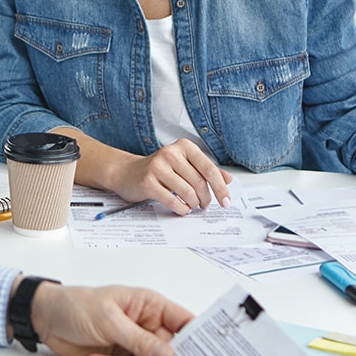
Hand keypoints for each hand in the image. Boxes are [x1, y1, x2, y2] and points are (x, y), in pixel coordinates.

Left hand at [30, 282, 193, 355]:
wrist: (45, 318)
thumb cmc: (75, 304)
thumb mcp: (109, 320)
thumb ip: (139, 339)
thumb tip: (168, 353)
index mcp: (148, 305)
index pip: (182, 321)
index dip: (196, 338)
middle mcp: (143, 325)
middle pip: (166, 351)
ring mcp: (130, 342)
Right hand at [108, 139, 233, 214]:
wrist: (127, 172)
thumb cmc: (159, 169)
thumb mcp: (184, 165)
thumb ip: (205, 170)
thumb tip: (228, 179)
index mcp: (184, 146)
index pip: (210, 169)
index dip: (220, 188)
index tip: (226, 201)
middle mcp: (171, 153)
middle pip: (199, 183)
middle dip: (206, 199)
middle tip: (205, 205)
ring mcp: (158, 167)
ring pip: (188, 193)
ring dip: (193, 204)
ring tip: (192, 206)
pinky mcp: (148, 182)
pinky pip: (173, 201)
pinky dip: (181, 209)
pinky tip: (182, 208)